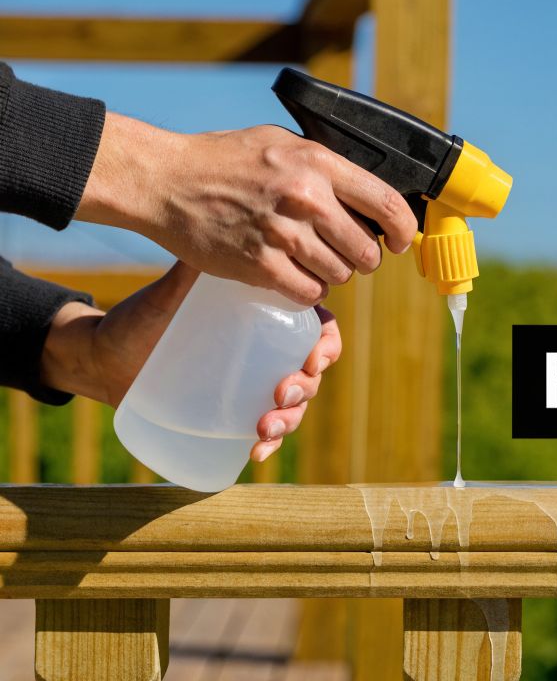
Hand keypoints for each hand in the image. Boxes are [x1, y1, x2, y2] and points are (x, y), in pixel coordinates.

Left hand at [40, 262, 342, 462]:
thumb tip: (216, 228)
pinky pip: (266, 434)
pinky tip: (257, 453)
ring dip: (290, 421)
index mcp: (269, 319)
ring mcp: (255, 386)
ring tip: (264, 426)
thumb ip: (197, 267)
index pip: (318, 330)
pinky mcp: (236, 414)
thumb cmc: (145, 317)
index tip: (312, 359)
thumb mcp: (172, 292)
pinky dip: (269, 445)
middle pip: (311, 373)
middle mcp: (269, 353)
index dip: (326, 347)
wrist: (106, 357)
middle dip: (306, 388)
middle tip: (281, 393)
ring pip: (295, 407)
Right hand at [75, 113, 418, 306]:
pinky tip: (295, 275)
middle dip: (363, 258)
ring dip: (333, 274)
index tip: (399, 241)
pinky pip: (309, 292)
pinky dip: (308, 290)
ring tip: (311, 259)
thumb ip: (326, 166)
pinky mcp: (261, 266)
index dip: (403, 230)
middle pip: (367, 251)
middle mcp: (306, 198)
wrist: (165, 181)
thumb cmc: (223, 160)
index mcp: (318, 163)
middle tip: (346, 253)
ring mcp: (283, 234)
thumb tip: (369, 195)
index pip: (387, 204)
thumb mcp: (282, 142)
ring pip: (341, 275)